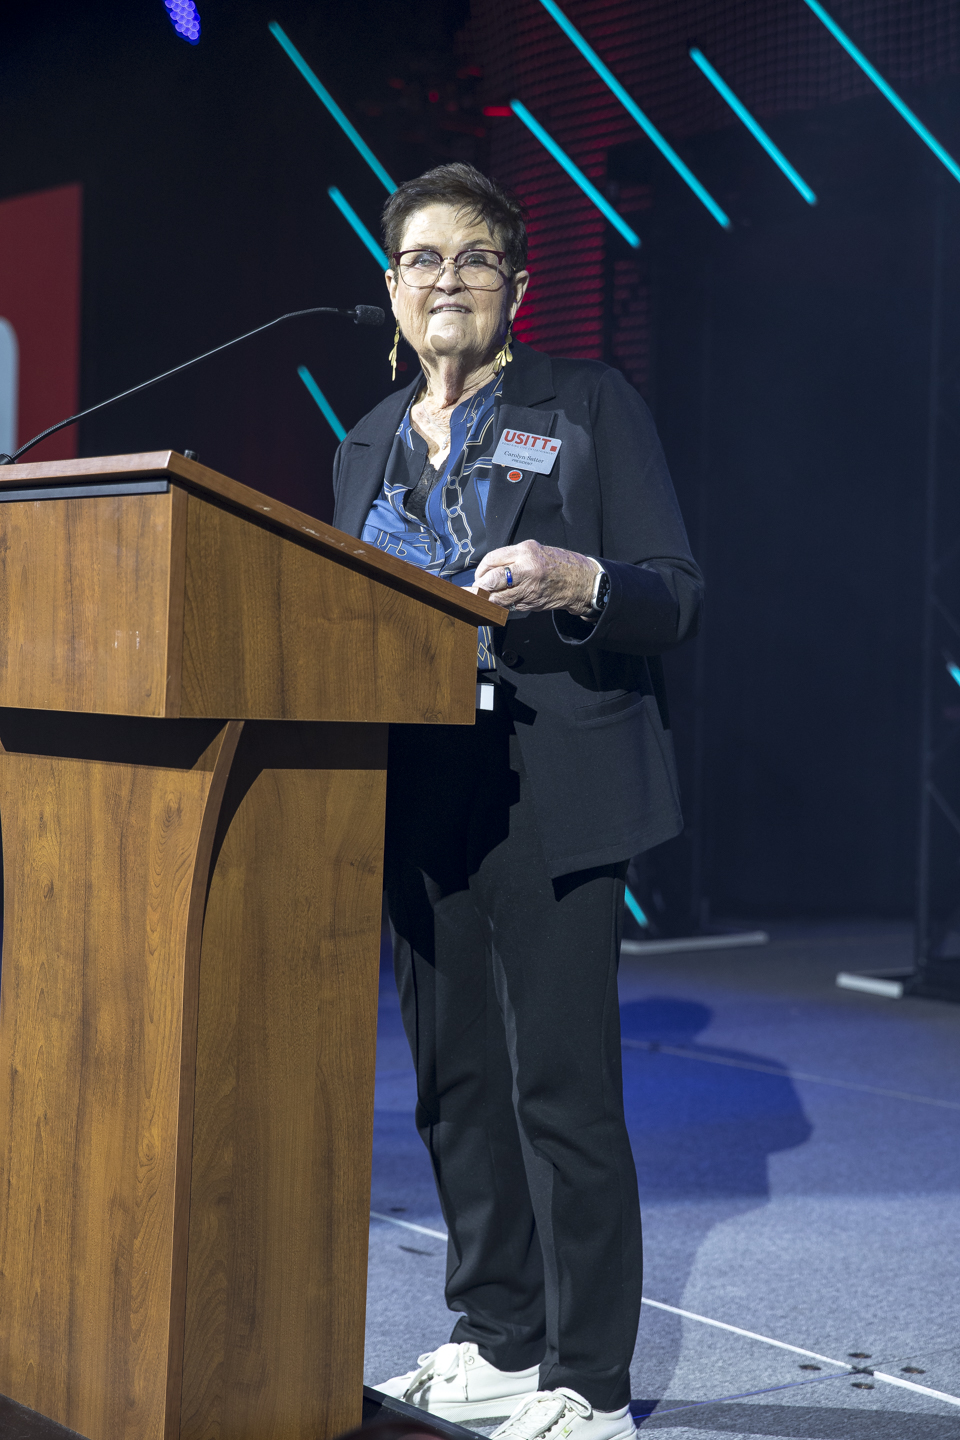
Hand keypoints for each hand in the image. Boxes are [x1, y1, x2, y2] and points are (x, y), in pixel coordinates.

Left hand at [472, 540, 598, 614]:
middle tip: (475, 589)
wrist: (581, 581)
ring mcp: (529, 588)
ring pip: (499, 597)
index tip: (479, 576)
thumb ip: (512, 559)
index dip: (481, 570)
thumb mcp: (534, 551)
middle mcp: (527, 569)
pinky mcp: (532, 603)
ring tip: (483, 598)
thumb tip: (488, 572)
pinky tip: (502, 603)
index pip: (492, 560)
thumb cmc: (557, 563)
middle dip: (480, 587)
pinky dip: (503, 605)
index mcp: (525, 552)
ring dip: (488, 599)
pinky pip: (510, 605)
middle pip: (493, 580)